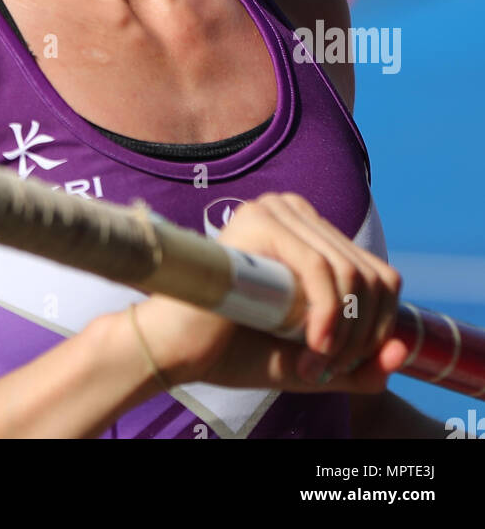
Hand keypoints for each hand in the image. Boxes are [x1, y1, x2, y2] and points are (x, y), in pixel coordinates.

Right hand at [131, 192, 407, 392]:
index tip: (340, 365)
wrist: (177, 347)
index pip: (379, 275)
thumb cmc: (237, 348)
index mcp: (311, 232)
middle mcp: (297, 211)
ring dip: (345, 334)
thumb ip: (360, 365)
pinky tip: (311, 347)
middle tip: (326, 370)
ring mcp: (277, 209)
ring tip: (313, 364)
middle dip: (361, 336)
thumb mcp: (314, 363)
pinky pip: (321, 270)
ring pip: (351, 275)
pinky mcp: (260, 221)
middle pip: (372, 276)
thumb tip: (402, 350)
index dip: (376, 328)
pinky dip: (329, 317)